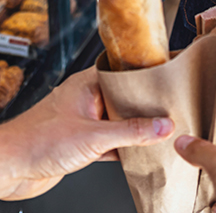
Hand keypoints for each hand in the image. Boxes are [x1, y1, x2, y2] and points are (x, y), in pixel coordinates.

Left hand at [0, 67, 173, 200]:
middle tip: (172, 109)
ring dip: (136, 131)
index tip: (170, 81)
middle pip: (124, 100)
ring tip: (162, 132)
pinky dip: (124, 148)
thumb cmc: (37, 140)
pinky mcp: (80, 144)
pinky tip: (140, 154)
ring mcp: (83, 122)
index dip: (148, 78)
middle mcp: (86, 99)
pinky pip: (110, 143)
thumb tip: (161, 126)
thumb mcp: (93, 136)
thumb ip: (130, 132)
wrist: (8, 168)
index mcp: (88, 84)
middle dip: (146, 108)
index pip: (125, 75)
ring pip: (118, 123)